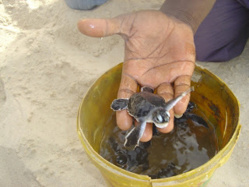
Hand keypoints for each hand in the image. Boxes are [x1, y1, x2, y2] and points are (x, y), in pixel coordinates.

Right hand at [78, 10, 194, 141]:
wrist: (171, 20)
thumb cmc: (148, 24)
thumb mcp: (127, 24)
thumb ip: (107, 28)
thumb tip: (82, 24)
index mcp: (133, 72)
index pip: (126, 95)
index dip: (124, 110)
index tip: (124, 125)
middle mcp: (148, 79)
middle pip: (145, 104)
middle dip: (146, 119)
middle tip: (146, 136)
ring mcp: (165, 78)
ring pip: (164, 100)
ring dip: (165, 114)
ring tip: (165, 127)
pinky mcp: (182, 73)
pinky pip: (181, 88)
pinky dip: (181, 97)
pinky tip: (179, 107)